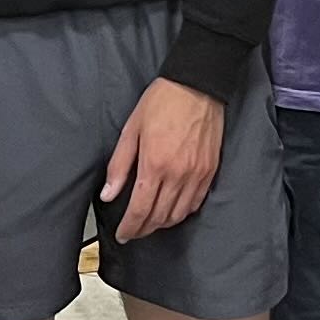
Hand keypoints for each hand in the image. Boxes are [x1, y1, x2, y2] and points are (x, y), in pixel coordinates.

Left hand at [103, 78, 224, 241]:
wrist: (197, 85)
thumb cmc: (162, 102)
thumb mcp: (131, 129)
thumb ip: (119, 166)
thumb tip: (108, 193)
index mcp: (154, 164)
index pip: (139, 209)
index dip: (129, 228)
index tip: (123, 235)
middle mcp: (177, 174)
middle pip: (159, 216)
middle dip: (144, 229)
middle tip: (134, 231)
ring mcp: (197, 174)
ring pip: (179, 214)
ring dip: (163, 223)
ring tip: (151, 222)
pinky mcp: (210, 170)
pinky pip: (196, 202)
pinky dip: (183, 212)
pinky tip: (174, 209)